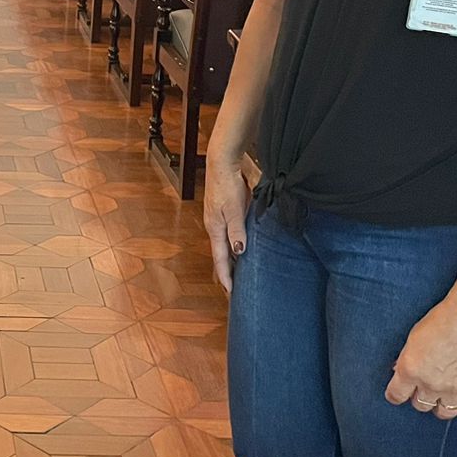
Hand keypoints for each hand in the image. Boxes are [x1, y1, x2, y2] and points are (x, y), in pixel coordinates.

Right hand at [202, 154, 248, 294]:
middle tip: (234, 290)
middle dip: (227, 273)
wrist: (222, 162)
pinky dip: (233, 247)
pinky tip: (241, 248)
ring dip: (231, 260)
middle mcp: (215, 227)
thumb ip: (237, 231)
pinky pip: (228, 236)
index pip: (221, 259)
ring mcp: (218, 219)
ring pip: (225, 246)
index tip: (231, 294)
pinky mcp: (223, 212)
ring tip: (239, 274)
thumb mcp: (235, 209)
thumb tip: (240, 252)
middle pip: (221, 255)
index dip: (226, 277)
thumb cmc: (227, 185)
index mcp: (215, 229)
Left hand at [385, 300, 456, 419]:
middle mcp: (430, 383)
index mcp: (410, 370)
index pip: (395, 395)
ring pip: (443, 412)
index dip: (395, 395)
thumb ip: (406, 358)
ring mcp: (453, 389)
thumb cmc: (444, 320)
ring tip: (442, 397)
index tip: (398, 394)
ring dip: (441, 406)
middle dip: (419, 398)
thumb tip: (400, 369)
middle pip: (419, 405)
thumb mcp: (413, 337)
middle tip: (423, 389)